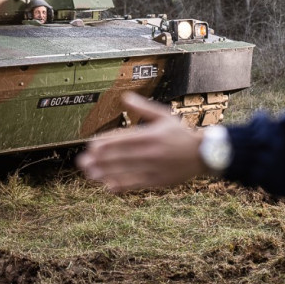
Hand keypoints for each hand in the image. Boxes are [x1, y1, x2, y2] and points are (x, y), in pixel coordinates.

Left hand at [77, 92, 207, 192]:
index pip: (124, 139)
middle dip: (100, 159)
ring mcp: (154, 168)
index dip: (106, 143)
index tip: (91, 145)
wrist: (202, 154)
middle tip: (82, 161)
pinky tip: (108, 186)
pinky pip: (136, 184)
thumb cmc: (180, 133)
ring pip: (126, 171)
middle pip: (121, 156)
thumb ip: (142, 108)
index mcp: (151, 135)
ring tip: (90, 174)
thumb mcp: (164, 116)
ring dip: (106, 173)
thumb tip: (124, 96)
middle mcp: (151, 152)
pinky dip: (122, 185)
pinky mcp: (158, 181)